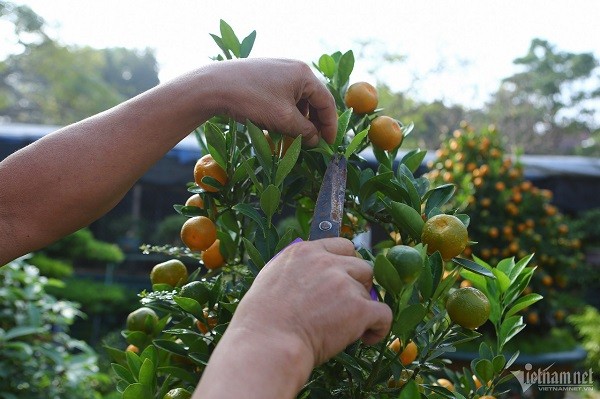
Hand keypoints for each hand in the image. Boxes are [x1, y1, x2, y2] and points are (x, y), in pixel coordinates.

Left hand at [209, 58, 336, 145]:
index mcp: (304, 74)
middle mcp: (294, 69)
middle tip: (313, 141)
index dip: (330, 125)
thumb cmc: (253, 100)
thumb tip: (315, 139)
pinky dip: (285, 112)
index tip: (329, 143)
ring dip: (299, 118)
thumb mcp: (284, 119)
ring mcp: (278, 71)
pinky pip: (283, 96)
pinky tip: (277, 125)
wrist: (214, 86)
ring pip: (297, 99)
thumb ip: (305, 130)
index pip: (326, 101)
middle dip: (314, 122)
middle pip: (313, 99)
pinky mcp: (264, 76)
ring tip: (294, 136)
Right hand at [230, 237, 391, 365]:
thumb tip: (309, 274)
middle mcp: (326, 262)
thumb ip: (295, 270)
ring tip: (348, 328)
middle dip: (359, 284)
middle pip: (361, 265)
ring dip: (362, 308)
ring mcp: (343, 284)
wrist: (267, 344)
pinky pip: (384, 314)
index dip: (346, 264)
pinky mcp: (358, 308)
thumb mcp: (271, 280)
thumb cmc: (260, 322)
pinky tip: (367, 338)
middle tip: (348, 305)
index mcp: (303, 252)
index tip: (344, 280)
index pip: (341, 245)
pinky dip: (379, 328)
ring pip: (369, 292)